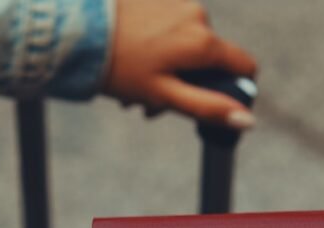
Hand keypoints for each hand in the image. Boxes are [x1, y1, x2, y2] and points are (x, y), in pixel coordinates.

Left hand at [103, 0, 258, 128]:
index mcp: (204, 42)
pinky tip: (131, 53)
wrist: (74, 32)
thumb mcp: (164, 95)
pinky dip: (156, 41)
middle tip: (151, 102)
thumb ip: (209, 107)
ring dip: (168, 62)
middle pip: (209, 55)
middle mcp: (197, 14)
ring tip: (133, 80)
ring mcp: (176, 0)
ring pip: (186, 40)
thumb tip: (248, 120)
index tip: (209, 99)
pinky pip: (168, 22)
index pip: (244, 65)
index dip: (233, 87)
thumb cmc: (118, 67)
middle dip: (187, 80)